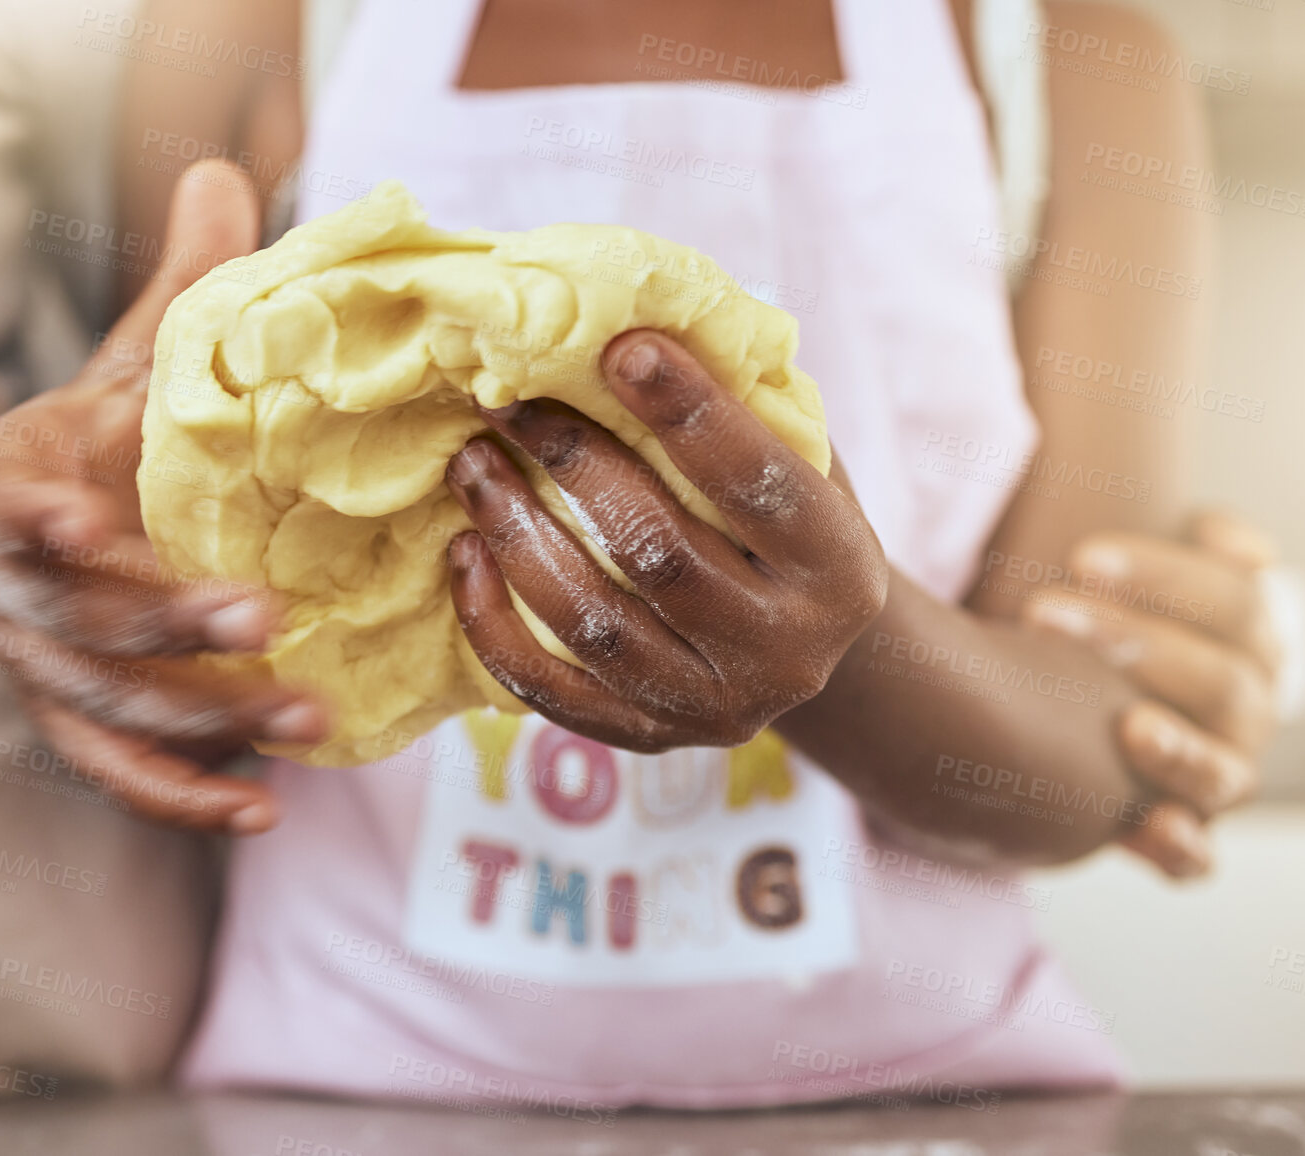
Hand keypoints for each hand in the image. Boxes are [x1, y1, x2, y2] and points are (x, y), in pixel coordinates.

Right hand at [0, 160, 325, 833]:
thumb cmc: (115, 434)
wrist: (77, 513)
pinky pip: (121, 773)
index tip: (86, 527)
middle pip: (75, 619)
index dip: (37, 521)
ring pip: (108, 705)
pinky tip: (262, 811)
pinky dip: (184, 796)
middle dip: (169, 624)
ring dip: (202, 717)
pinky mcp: (78, 721)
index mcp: (13, 482)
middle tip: (268, 621)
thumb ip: (183, 289)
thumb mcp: (145, 362)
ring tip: (306, 721)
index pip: (7, 504)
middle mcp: (10, 585)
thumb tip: (228, 173)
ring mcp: (39, 665)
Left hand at [445, 331, 887, 752]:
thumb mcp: (799, 461)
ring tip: (472, 466)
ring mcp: (716, 707)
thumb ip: (744, 405)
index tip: (620, 348)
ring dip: (519, 537)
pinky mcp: (650, 741)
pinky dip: (494, 625)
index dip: (691, 413)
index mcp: (839, 569)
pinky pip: (551, 693)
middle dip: (576, 467)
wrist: (798, 645)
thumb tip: (637, 317)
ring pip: (596, 627)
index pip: (761, 483)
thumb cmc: (783, 522)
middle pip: (663, 556)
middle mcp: (788, 652)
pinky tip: (464, 555)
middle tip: (509, 401)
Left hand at [1024, 511, 1279, 876]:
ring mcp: (1218, 773)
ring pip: (1225, 772)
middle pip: (1224, 680)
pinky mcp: (1178, 830)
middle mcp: (1245, 707)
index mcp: (1246, 637)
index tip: (1080, 555)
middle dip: (1138, 645)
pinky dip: (1183, 848)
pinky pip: (1196, 856)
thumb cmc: (1093, 621)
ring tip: (1126, 726)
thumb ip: (1175, 550)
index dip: (1165, 576)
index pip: (1232, 600)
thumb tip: (1242, 545)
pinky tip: (1153, 829)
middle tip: (1043, 612)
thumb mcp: (1123, 574)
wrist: (1048, 710)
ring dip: (1177, 750)